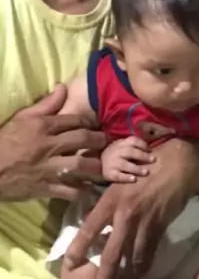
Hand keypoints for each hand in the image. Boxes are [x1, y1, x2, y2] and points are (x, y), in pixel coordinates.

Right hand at [0, 85, 106, 201]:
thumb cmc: (4, 141)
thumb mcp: (22, 118)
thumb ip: (45, 104)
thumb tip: (63, 87)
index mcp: (43, 126)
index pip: (74, 120)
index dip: (89, 122)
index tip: (96, 125)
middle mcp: (49, 145)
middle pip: (82, 139)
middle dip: (99, 140)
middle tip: (107, 142)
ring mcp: (48, 167)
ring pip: (80, 165)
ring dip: (95, 166)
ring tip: (104, 167)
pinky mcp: (45, 187)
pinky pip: (69, 190)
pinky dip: (81, 191)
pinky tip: (88, 189)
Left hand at [64, 138, 198, 278]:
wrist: (176, 165)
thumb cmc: (145, 171)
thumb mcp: (120, 184)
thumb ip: (108, 204)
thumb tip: (95, 221)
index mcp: (109, 201)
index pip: (88, 229)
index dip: (77, 249)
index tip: (69, 266)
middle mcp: (124, 214)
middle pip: (110, 253)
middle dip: (104, 277)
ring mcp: (143, 222)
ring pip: (132, 258)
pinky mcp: (159, 227)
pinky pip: (150, 253)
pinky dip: (144, 268)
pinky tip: (140, 278)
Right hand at [101, 136, 153, 182]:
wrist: (98, 165)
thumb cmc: (117, 156)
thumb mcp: (122, 147)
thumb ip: (134, 147)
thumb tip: (151, 150)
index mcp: (121, 143)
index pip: (132, 140)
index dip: (142, 144)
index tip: (150, 150)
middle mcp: (115, 152)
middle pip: (130, 152)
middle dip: (142, 155)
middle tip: (153, 160)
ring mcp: (111, 163)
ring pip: (124, 164)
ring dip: (136, 168)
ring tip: (146, 172)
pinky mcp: (108, 174)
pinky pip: (118, 176)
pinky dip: (126, 177)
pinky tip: (134, 179)